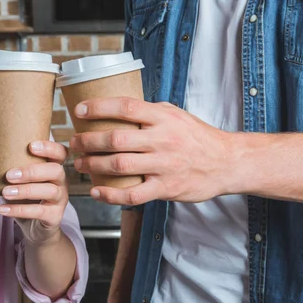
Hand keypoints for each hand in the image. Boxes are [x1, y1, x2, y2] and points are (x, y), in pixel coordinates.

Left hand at [0, 141, 69, 244]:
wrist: (34, 228)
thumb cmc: (24, 197)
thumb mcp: (11, 180)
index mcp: (52, 167)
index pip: (60, 152)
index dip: (49, 147)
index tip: (31, 146)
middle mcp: (61, 181)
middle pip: (56, 170)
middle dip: (32, 171)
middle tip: (9, 175)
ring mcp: (60, 199)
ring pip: (50, 191)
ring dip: (26, 191)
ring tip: (5, 192)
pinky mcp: (55, 216)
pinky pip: (41, 212)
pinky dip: (20, 210)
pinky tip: (3, 209)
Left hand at [70, 98, 234, 205]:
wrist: (227, 162)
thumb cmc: (198, 137)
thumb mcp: (176, 115)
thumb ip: (150, 112)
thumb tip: (118, 108)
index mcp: (163, 118)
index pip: (125, 107)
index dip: (99, 107)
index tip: (80, 111)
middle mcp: (162, 140)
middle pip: (116, 139)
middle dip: (89, 141)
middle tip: (75, 143)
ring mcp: (164, 165)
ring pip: (120, 165)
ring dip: (94, 165)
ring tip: (80, 164)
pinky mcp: (166, 188)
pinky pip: (133, 194)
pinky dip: (111, 195)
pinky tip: (97, 191)